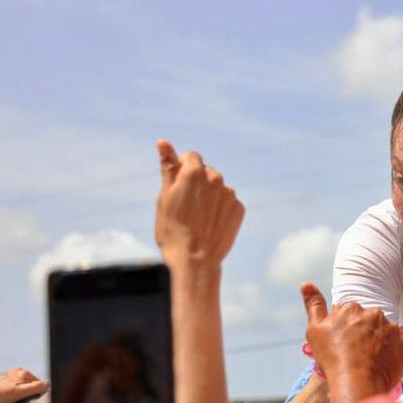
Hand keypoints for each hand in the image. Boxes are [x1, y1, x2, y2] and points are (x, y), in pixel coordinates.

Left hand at [0, 367, 48, 402]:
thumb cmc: (1, 394)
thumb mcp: (20, 392)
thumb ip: (35, 387)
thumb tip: (47, 384)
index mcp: (24, 373)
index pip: (39, 383)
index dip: (37, 392)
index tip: (30, 398)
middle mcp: (19, 370)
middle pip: (31, 382)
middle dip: (29, 390)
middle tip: (21, 398)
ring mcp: (11, 373)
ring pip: (23, 383)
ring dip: (21, 390)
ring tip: (13, 397)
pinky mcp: (5, 377)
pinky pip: (15, 383)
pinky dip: (14, 389)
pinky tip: (8, 395)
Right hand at [154, 139, 244, 265]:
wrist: (194, 260)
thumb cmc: (172, 229)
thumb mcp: (164, 196)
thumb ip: (168, 167)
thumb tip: (163, 142)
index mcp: (195, 171)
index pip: (191, 157)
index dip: (182, 170)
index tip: (177, 187)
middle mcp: (216, 178)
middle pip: (206, 172)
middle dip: (197, 183)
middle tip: (185, 206)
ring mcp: (230, 194)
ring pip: (218, 188)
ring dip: (209, 196)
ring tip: (198, 218)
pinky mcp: (239, 209)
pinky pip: (228, 202)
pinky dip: (220, 209)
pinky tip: (210, 224)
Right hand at [300, 282, 402, 393]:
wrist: (356, 383)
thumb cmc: (332, 357)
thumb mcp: (315, 330)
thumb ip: (314, 305)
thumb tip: (305, 284)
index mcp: (354, 308)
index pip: (350, 314)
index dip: (345, 328)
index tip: (342, 342)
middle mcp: (376, 314)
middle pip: (370, 321)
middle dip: (364, 332)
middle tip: (356, 352)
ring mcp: (394, 331)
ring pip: (386, 333)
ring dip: (380, 342)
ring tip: (369, 360)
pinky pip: (399, 348)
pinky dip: (393, 355)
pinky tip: (382, 365)